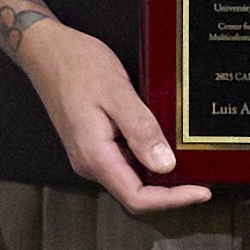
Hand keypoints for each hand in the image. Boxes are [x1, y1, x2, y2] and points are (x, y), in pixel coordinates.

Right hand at [16, 19, 208, 213]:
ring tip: (190, 164)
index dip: (173, 200)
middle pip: (135, 194)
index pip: (137, 198)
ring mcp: (89, 154)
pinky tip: (163, 144)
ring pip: (130, 179)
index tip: (202, 192)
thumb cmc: (78, 65)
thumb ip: (141, 130)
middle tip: (203, 181)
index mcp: (95, 156)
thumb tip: (164, 165)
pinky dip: (146, 159)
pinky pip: (124, 161)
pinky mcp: (92, 144)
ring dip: (159, 177)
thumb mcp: (117, 93)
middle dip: (170, 192)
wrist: (46, 50)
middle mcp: (89, 162)